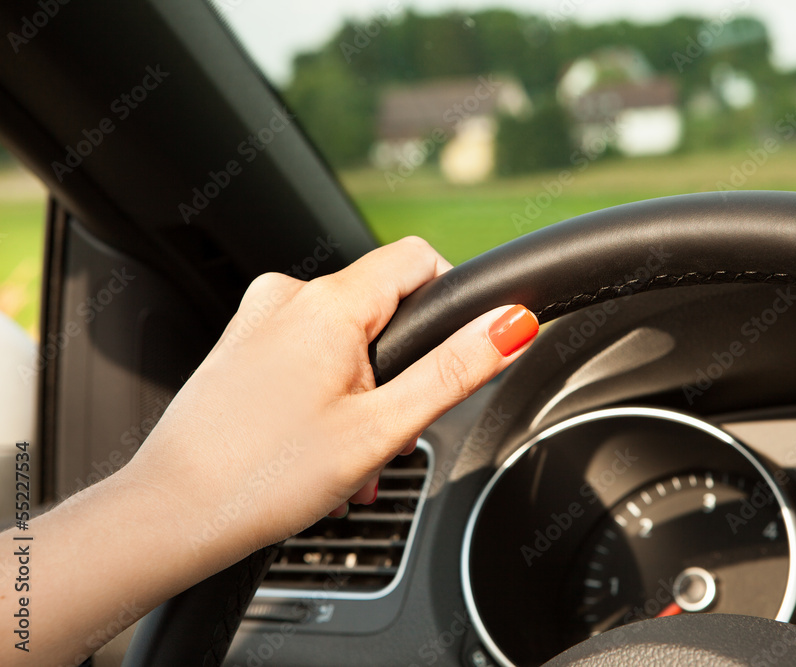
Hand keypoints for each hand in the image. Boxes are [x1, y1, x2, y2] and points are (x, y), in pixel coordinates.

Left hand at [124, 236, 538, 560]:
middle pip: (383, 311)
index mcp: (327, 303)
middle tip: (385, 436)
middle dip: (400, 374)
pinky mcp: (241, 348)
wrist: (172, 515)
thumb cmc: (264, 476)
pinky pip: (307, 355)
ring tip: (349, 460)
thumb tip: (510, 324)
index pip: (418, 259)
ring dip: (364, 397)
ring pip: (345, 340)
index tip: (449, 357)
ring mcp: (258, 321)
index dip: (448, 303)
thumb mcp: (381, 429)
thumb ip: (453, 371)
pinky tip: (320, 451)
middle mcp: (287, 296)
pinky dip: (327, 397)